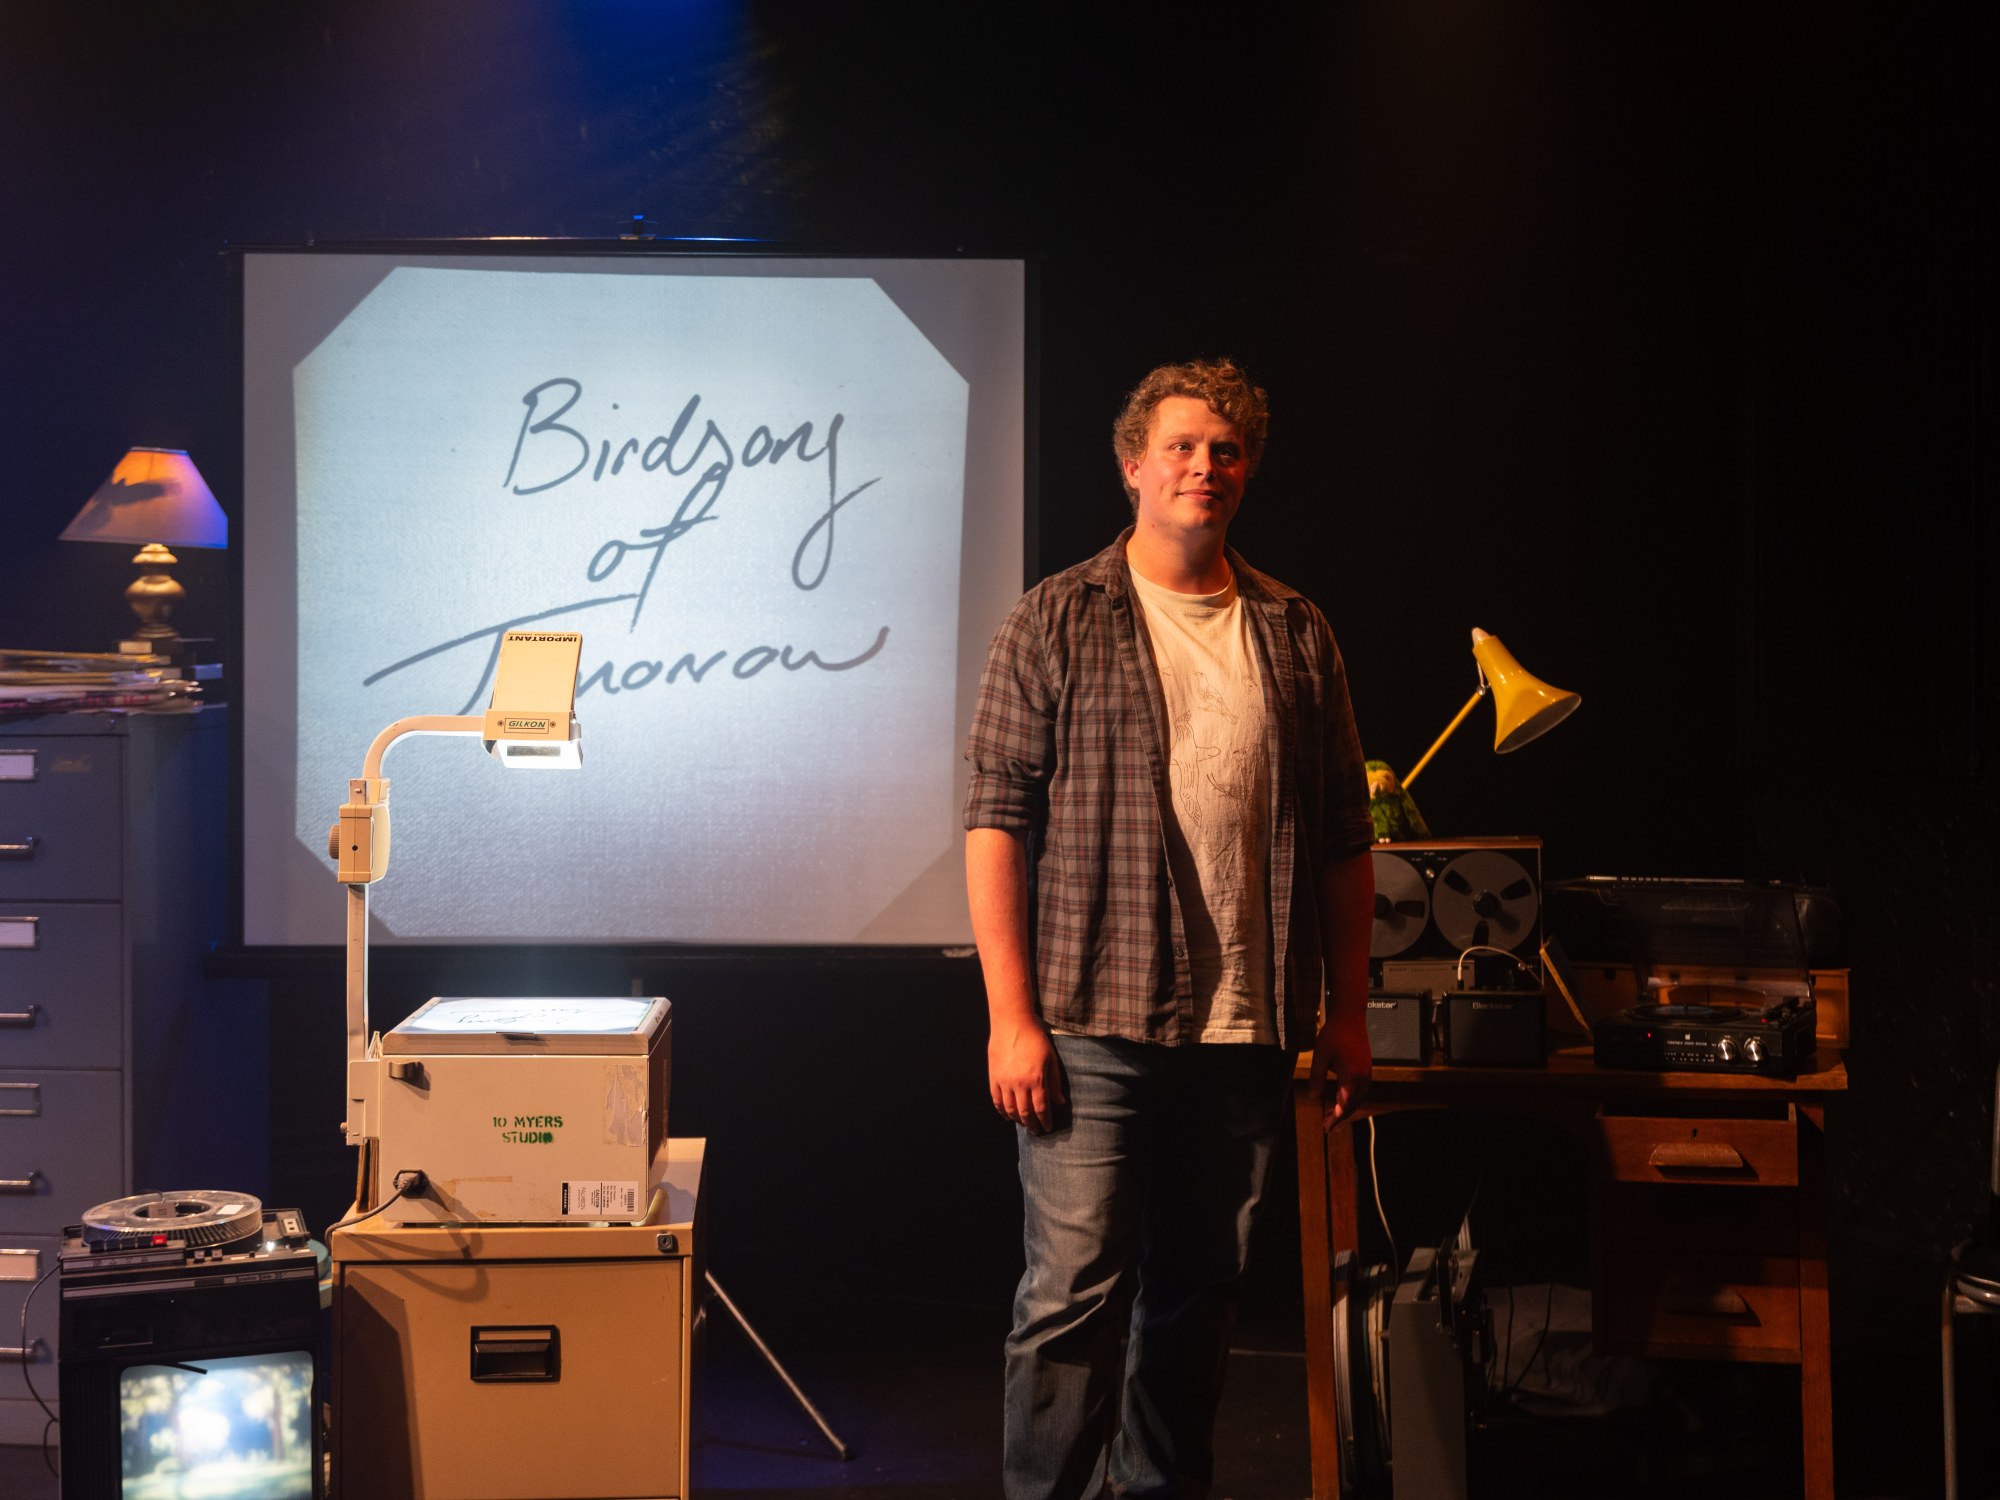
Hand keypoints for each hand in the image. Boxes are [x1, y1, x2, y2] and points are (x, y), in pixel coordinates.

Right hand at [989, 1014, 1065, 1134]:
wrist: (1012, 1023)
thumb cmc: (1035, 1038)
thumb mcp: (1050, 1059)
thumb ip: (1054, 1082)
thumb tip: (1060, 1102)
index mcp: (1036, 1080)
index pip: (1041, 1108)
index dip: (1044, 1121)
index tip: (1047, 1128)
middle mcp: (1019, 1084)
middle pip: (1025, 1112)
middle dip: (1032, 1125)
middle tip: (1036, 1132)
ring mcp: (1004, 1081)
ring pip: (1009, 1109)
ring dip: (1017, 1120)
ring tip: (1023, 1124)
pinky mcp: (994, 1077)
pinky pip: (996, 1100)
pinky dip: (1001, 1110)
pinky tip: (1007, 1115)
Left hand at [1308, 1015, 1371, 1133]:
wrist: (1350, 1017)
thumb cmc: (1334, 1034)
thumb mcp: (1320, 1056)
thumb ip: (1316, 1078)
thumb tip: (1313, 1098)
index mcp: (1351, 1074)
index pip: (1344, 1102)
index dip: (1336, 1116)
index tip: (1328, 1125)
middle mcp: (1362, 1076)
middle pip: (1353, 1103)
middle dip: (1340, 1116)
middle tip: (1327, 1126)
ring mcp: (1367, 1072)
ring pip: (1359, 1098)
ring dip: (1346, 1109)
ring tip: (1332, 1116)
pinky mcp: (1367, 1069)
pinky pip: (1361, 1090)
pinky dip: (1351, 1099)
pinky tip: (1341, 1101)